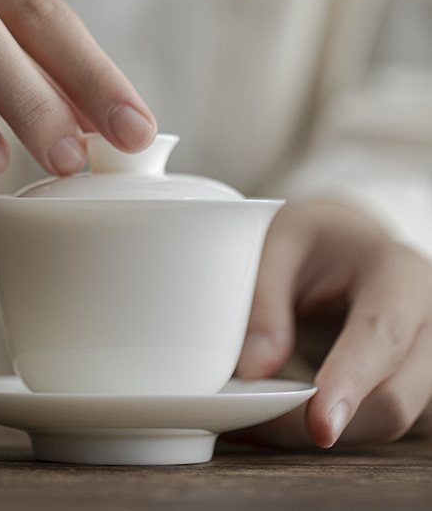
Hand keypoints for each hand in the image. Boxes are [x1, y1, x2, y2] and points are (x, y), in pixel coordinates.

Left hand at [232, 200, 431, 447]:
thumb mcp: (277, 245)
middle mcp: (430, 321)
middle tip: (255, 417)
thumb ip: (264, 302)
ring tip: (262, 415)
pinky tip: (288, 416)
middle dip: (324, 419)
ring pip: (388, 421)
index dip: (350, 382)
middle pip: (395, 397)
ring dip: (323, 429)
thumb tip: (254, 372)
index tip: (320, 423)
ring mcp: (429, 359)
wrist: (344, 242)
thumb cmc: (312, 239)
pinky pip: (377, 422)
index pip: (383, 336)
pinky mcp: (416, 385)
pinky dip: (332, 426)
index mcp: (399, 273)